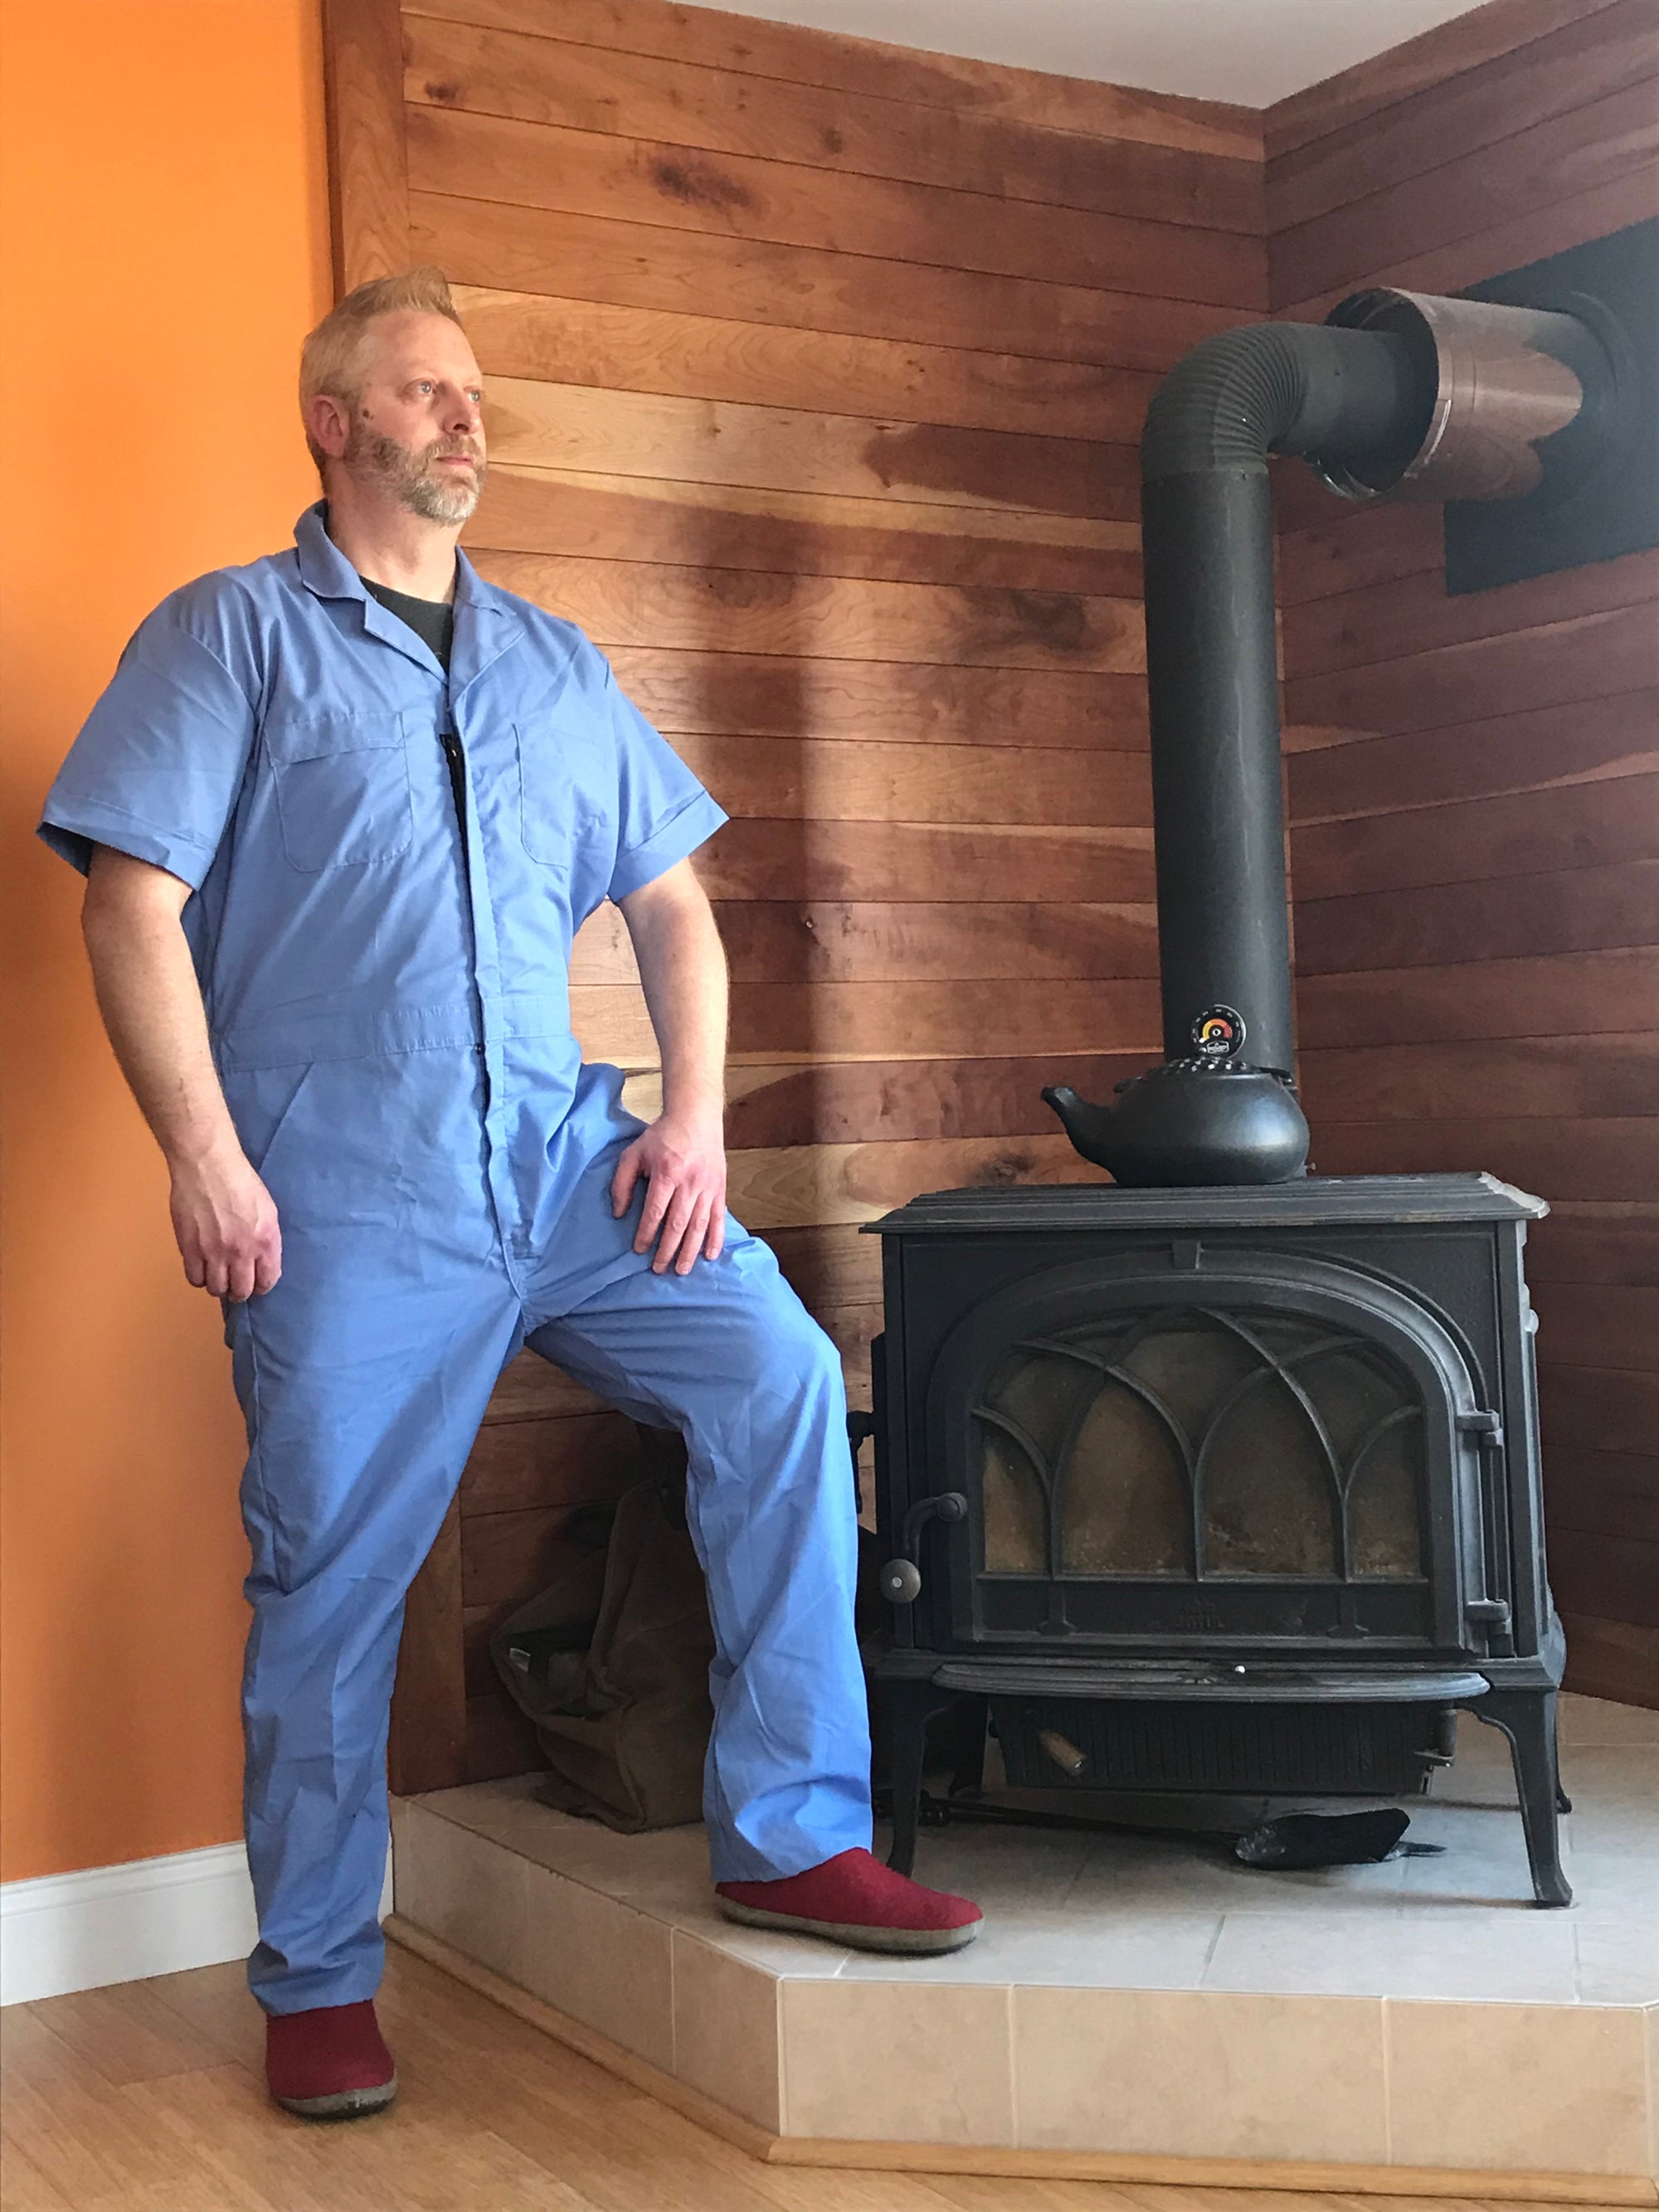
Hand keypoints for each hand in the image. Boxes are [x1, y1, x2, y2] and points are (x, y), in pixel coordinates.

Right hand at [169, 1143, 282, 1300]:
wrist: (208, 1166)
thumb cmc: (242, 1182)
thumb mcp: (268, 1210)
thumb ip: (267, 1239)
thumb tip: (263, 1261)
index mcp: (265, 1241)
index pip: (267, 1281)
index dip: (262, 1286)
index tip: (257, 1283)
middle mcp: (241, 1252)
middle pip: (241, 1291)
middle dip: (240, 1291)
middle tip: (237, 1284)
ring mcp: (213, 1252)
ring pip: (216, 1289)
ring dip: (219, 1286)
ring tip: (218, 1275)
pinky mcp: (189, 1248)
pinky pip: (194, 1278)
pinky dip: (199, 1277)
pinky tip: (202, 1267)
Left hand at [610, 1108, 726, 1274]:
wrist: (696, 1116)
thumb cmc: (662, 1136)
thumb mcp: (634, 1153)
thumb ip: (622, 1182)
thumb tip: (619, 1213)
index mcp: (666, 1172)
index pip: (655, 1211)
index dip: (647, 1233)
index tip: (639, 1250)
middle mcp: (689, 1182)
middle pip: (678, 1224)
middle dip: (668, 1250)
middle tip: (659, 1269)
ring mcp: (708, 1186)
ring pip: (699, 1225)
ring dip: (690, 1250)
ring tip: (682, 1270)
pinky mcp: (720, 1188)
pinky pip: (719, 1218)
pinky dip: (716, 1238)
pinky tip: (710, 1255)